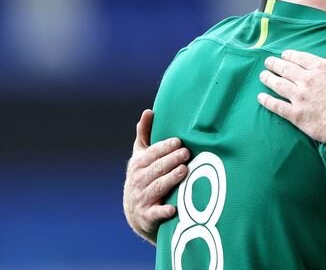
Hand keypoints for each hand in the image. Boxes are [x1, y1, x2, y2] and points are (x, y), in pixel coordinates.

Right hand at [123, 109, 189, 243]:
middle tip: (186, 153)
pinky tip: (174, 208)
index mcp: (138, 164)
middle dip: (171, 160)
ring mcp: (142, 198)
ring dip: (170, 179)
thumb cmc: (143, 177)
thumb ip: (144, 134)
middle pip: (156, 169)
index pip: (151, 154)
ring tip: (184, 171)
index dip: (164, 148)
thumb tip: (148, 111)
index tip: (178, 142)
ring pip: (158, 187)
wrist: (136, 213)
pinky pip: (156, 213)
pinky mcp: (148, 216)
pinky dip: (164, 211)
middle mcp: (138, 180)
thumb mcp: (141, 156)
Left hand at [257, 41, 325, 144]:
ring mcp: (299, 98)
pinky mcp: (296, 115)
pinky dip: (267, 101)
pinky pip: (277, 106)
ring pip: (278, 85)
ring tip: (263, 75)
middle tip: (268, 62)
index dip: (290, 55)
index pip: (300, 58)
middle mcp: (307, 80)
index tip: (284, 54)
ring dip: (269, 79)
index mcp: (322, 67)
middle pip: (286, 69)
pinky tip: (261, 98)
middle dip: (275, 64)